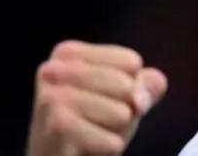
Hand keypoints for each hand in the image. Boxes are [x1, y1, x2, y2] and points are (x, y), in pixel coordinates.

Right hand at [26, 40, 167, 155]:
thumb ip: (147, 83)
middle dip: (126, 108)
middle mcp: (53, 69)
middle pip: (126, 86)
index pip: (131, 62)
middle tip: (100, 118)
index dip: (132, 85)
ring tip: (94, 130)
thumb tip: (145, 92)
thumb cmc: (91, 119)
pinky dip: (110, 146)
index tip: (105, 96)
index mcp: (68, 52)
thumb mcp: (124, 93)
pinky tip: (93, 146)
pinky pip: (111, 141)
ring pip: (121, 113)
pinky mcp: (56, 128)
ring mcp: (50, 98)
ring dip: (117, 129)